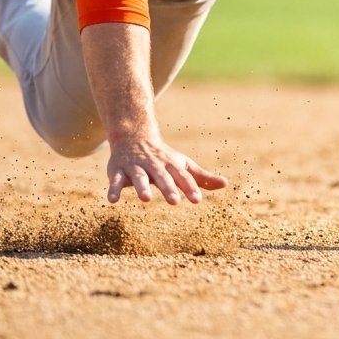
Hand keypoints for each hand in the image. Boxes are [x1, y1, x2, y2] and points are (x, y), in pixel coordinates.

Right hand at [105, 133, 227, 204]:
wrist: (134, 136)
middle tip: (175, 202)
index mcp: (171, 165)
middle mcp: (154, 166)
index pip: (182, 177)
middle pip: (162, 177)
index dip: (190, 187)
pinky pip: (116, 181)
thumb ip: (201, 177)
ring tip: (146, 199)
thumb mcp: (182, 165)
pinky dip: (113, 189)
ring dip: (142, 187)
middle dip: (168, 188)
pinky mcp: (119, 171)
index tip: (197, 200)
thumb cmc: (163, 157)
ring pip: (139, 178)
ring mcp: (136, 167)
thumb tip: (225, 184)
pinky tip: (112, 201)